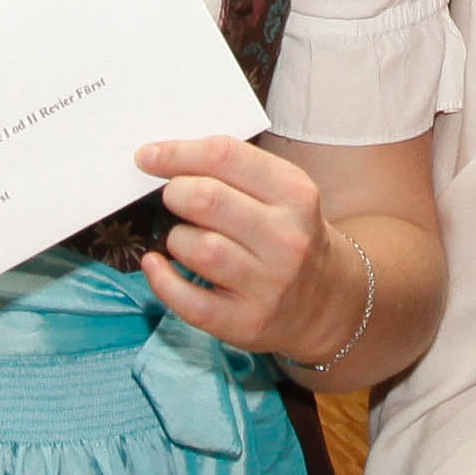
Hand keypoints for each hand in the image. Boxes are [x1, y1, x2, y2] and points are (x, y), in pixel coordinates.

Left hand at [136, 132, 340, 357]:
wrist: (327, 301)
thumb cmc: (289, 236)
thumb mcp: (283, 193)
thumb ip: (233, 171)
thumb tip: (161, 157)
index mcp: (295, 194)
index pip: (224, 157)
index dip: (176, 153)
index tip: (148, 156)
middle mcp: (286, 238)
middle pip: (205, 199)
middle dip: (175, 193)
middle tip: (174, 199)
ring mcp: (268, 284)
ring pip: (196, 247)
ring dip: (175, 238)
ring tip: (185, 239)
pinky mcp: (246, 321)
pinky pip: (187, 299)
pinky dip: (161, 279)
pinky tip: (158, 265)